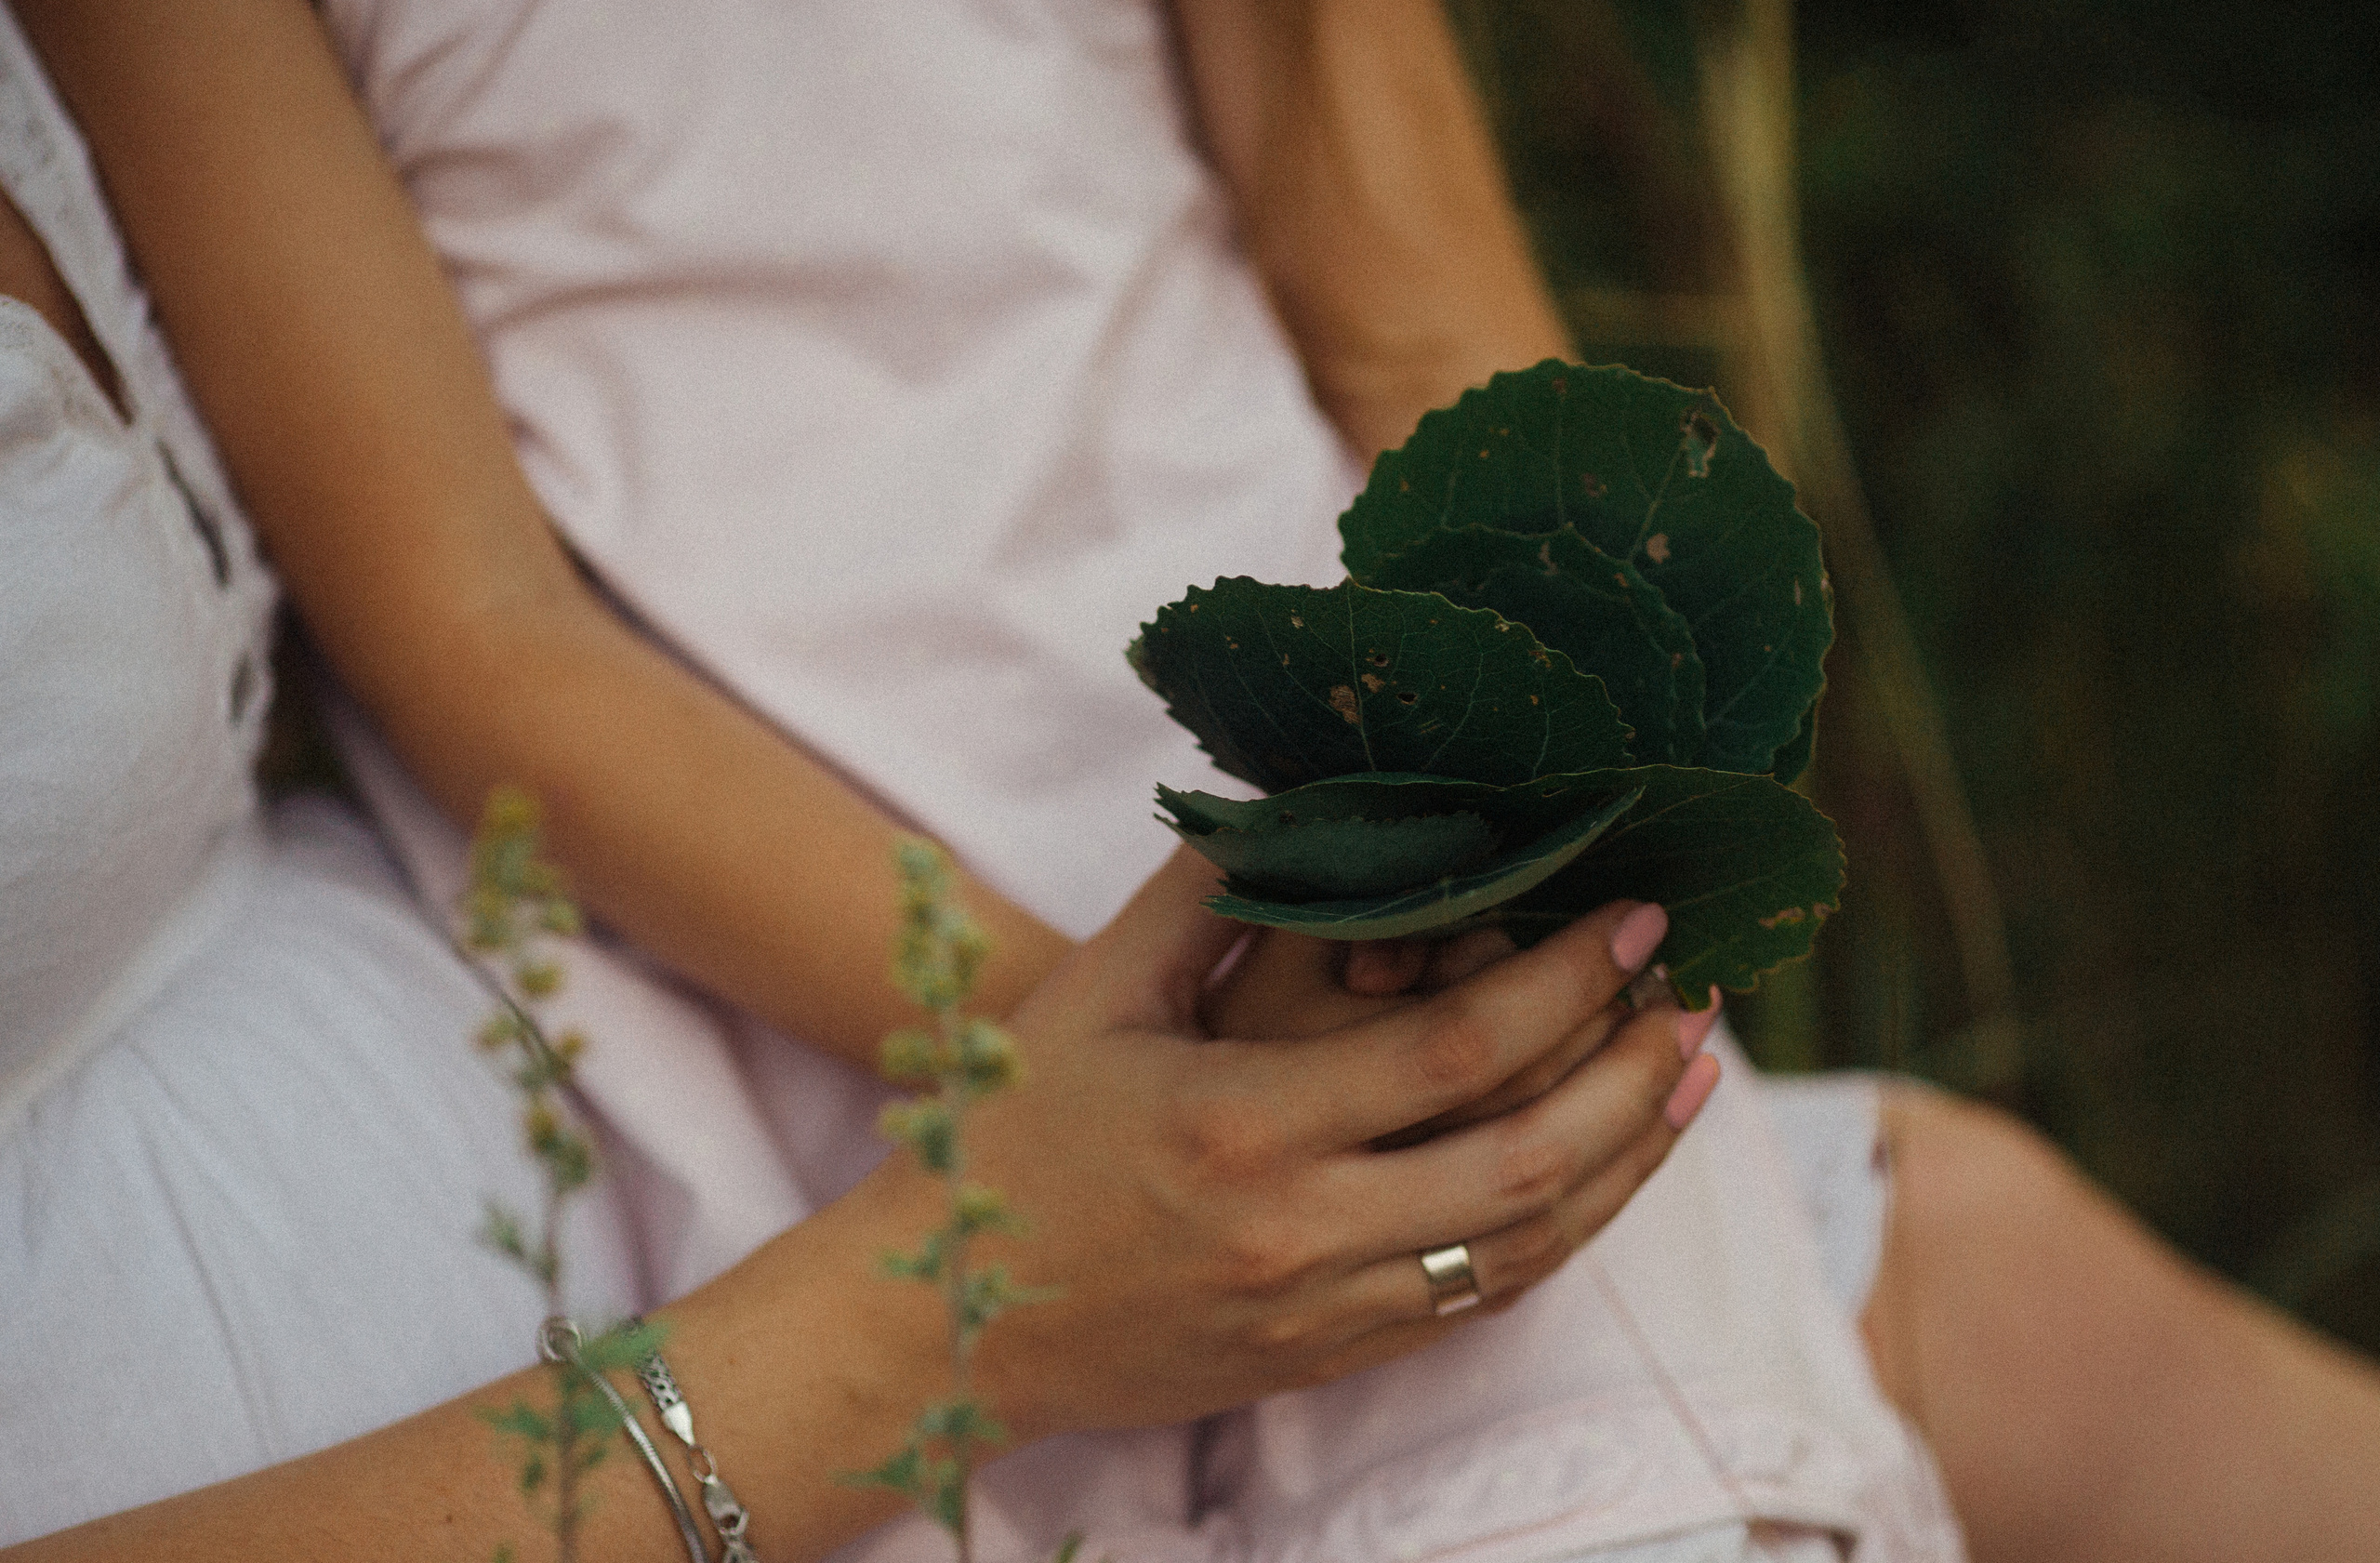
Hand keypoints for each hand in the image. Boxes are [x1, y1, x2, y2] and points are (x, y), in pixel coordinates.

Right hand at [863, 848, 1698, 1442]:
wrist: (941, 1324)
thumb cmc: (1009, 1140)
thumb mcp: (1093, 997)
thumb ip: (1201, 894)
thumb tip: (1293, 798)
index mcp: (1246, 1123)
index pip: (1457, 1047)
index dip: (1567, 978)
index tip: (1636, 917)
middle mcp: (1302, 1229)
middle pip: (1525, 1162)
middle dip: (1633, 1078)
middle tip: (1698, 1005)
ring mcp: (1319, 1311)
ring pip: (1521, 1248)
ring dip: (1620, 1165)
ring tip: (1683, 1089)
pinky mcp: (1320, 1361)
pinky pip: (1472, 1306)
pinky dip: (1552, 1241)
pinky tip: (1594, 1185)